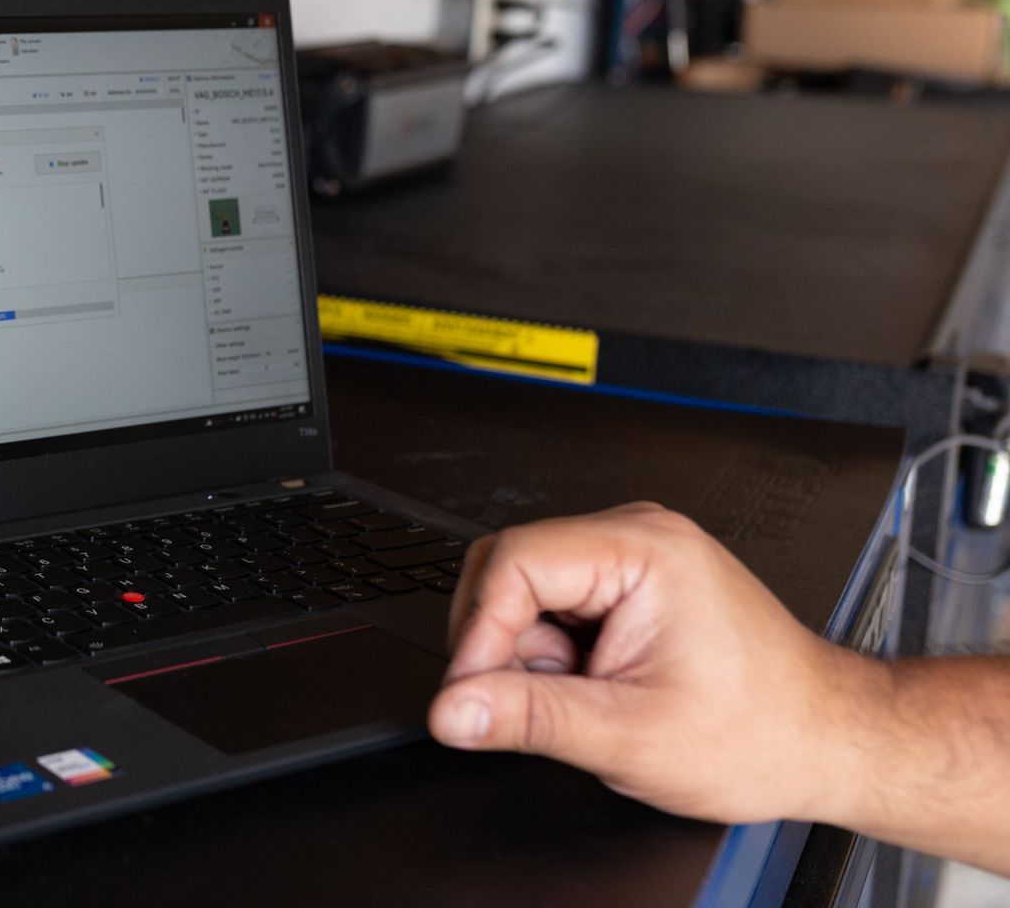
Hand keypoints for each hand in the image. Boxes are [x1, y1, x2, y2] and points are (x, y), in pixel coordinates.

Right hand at [426, 502, 875, 823]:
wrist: (827, 743)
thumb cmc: (762, 734)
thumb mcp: (629, 738)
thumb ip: (529, 718)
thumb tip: (453, 708)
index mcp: (644, 551)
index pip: (513, 563)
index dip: (479, 633)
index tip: (470, 694)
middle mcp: (638, 536)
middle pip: (509, 569)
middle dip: (503, 644)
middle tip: (531, 703)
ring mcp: (636, 556)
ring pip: (526, 591)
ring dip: (532, 654)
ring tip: (588, 700)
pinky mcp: (632, 582)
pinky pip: (555, 604)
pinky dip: (556, 653)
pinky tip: (598, 686)